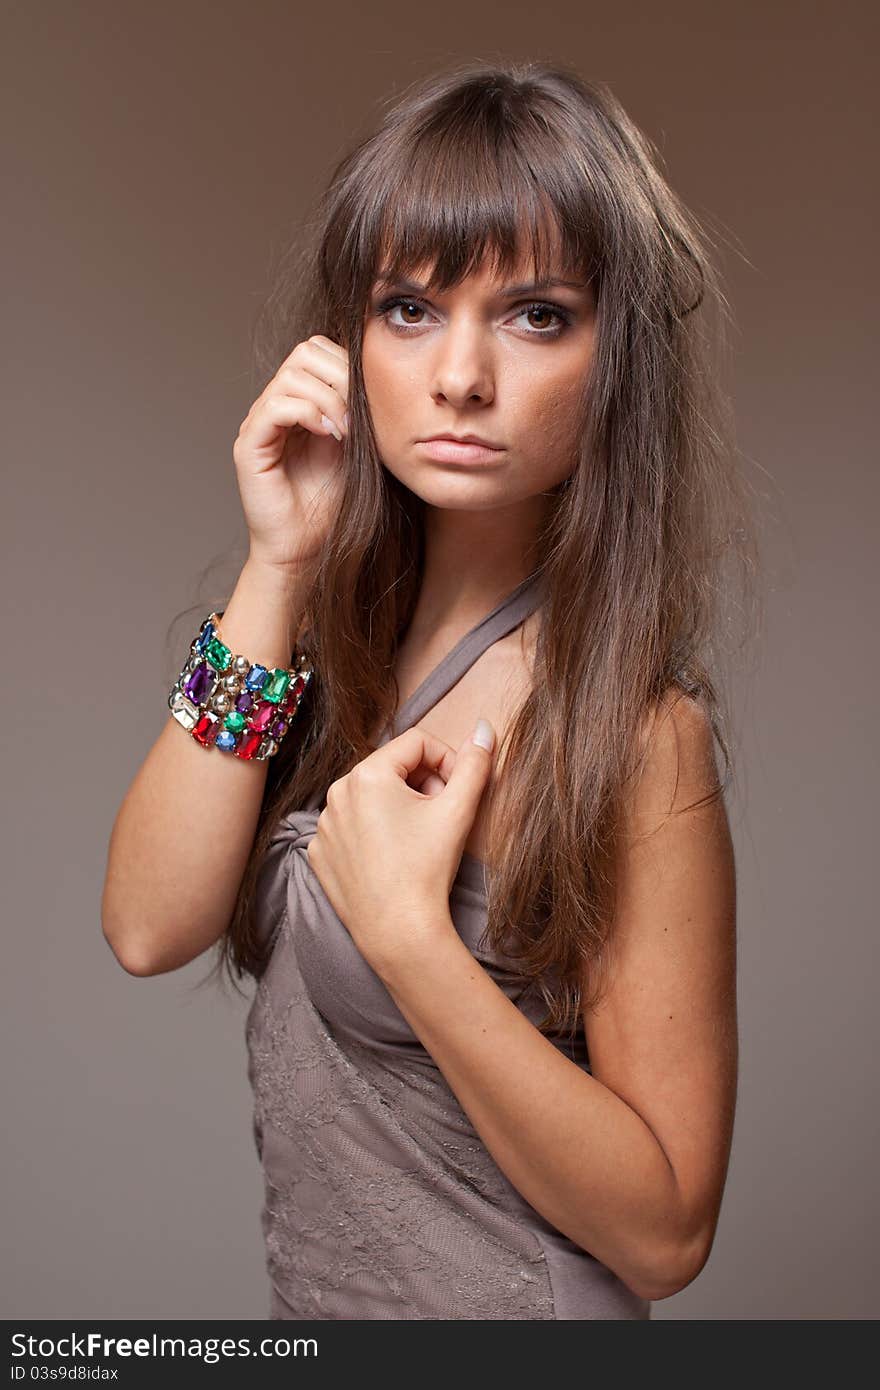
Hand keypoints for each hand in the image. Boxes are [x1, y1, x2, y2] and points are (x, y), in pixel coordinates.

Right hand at [232, 335, 348, 571]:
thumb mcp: (356, 448)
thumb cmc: (331, 505)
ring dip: (329, 397)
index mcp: (300, 402)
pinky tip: (330, 434)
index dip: (347, 364)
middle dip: (341, 375)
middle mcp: (275, 406)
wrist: (306, 550)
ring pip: (291, 375)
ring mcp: (259, 424)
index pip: (318, 351)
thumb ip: (359, 411)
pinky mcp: (249, 446)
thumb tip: (376, 378)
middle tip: (359, 413)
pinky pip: (274, 407)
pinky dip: (308, 413)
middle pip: (304, 353)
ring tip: (346, 430)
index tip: (370, 400)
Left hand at [306, 719, 495, 978]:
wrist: (398, 932)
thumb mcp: (458, 810)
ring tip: (419, 840)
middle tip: (442, 816)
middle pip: (392, 769)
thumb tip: (483, 727)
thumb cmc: (427, 869)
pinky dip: (374, 834)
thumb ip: (474, 763)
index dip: (447, 761)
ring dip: (399, 808)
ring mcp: (324, 825)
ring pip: (371, 798)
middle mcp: (336, 792)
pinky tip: (392, 859)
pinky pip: (351, 827)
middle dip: (423, 785)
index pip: (417, 743)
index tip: (459, 790)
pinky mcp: (320, 853)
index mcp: (367, 774)